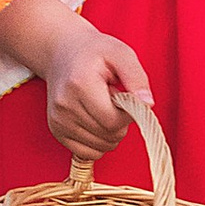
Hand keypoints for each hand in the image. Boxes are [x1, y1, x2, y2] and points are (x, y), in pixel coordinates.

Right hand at [43, 32, 156, 162]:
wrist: (62, 53)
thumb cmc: (94, 52)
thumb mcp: (121, 53)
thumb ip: (137, 78)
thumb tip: (148, 104)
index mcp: (80, 84)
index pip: (112, 120)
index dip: (128, 115)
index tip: (127, 98)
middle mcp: (65, 105)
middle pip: (108, 135)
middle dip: (121, 122)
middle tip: (114, 99)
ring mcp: (58, 120)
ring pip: (100, 147)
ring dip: (111, 133)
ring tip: (102, 107)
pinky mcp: (56, 131)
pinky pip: (87, 153)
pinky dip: (99, 142)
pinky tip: (97, 121)